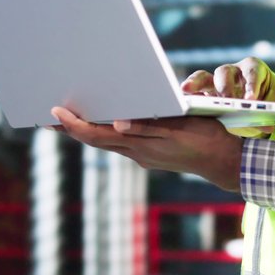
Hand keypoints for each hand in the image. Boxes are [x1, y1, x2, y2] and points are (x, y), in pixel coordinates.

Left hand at [49, 106, 242, 192]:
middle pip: (95, 141)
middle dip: (71, 129)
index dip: (75, 125)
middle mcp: (137, 153)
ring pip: (106, 143)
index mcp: (140, 146)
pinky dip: (104, 134)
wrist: (226, 163)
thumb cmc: (206, 140)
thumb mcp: (180, 129)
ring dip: (85, 132)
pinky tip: (102, 125)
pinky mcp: (152, 154)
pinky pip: (119, 144)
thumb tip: (118, 124)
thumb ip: (149, 127)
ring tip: (66, 120)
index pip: (98, 136)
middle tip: (48, 116)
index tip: (56, 111)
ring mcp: (144, 156)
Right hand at [182, 57, 274, 102]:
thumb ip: (274, 110)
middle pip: (225, 72)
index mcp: (253, 69)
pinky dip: (186, 96)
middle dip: (225, 87)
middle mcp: (233, 72)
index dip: (251, 84)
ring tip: (186, 91)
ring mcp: (216, 82)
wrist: (263, 108)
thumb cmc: (271, 101)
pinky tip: (180, 104)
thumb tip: (269, 124)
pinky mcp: (204, 93)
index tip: (251, 100)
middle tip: (226, 102)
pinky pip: (192, 91)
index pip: (251, 72)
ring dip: (196, 84)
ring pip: (203, 77)